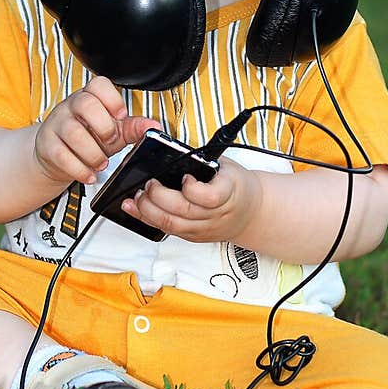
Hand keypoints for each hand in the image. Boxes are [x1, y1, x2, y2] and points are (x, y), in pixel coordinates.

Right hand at [33, 77, 159, 187]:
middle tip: (111, 141)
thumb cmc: (88, 138)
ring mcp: (57, 124)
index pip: (99, 85)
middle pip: (85, 104)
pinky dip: (79, 169)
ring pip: (73, 132)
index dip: (112, 99)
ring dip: (93, 153)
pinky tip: (89, 174)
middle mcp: (71, 107)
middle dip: (104, 127)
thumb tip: (153, 126)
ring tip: (101, 163)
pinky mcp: (47, 145)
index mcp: (90, 97)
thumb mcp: (114, 130)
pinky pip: (61, 155)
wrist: (57, 154)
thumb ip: (133, 127)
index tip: (120, 115)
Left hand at [121, 157, 262, 243]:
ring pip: (171, 225)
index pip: (210, 196)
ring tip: (137, 196)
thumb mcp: (227, 167)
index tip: (185, 176)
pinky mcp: (193, 237)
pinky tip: (135, 209)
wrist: (251, 212)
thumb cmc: (237, 185)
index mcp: (229, 193)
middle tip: (149, 184)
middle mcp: (215, 214)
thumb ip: (204, 161)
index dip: (192, 188)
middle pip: (183, 211)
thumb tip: (174, 151)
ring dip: (148, 211)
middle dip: (158, 197)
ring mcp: (203, 228)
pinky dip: (148, 219)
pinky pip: (167, 231)